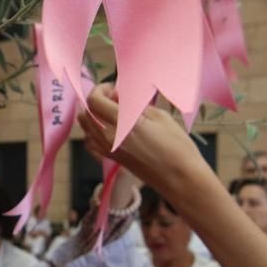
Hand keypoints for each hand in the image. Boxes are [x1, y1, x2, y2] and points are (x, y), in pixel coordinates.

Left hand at [78, 84, 207, 197]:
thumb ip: (134, 105)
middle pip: (87, 113)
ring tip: (111, 112)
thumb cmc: (176, 145)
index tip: (113, 87)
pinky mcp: (111, 159)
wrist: (180, 178)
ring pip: (85, 128)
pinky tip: (107, 128)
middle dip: (97, 100)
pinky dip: (92, 132)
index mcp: (121, 123)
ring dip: (93, 115)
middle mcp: (109, 137)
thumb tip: (119, 96)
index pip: (94, 101)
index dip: (100, 89)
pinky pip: (90, 143)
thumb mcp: (159, 116)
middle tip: (115, 97)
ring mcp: (107, 150)